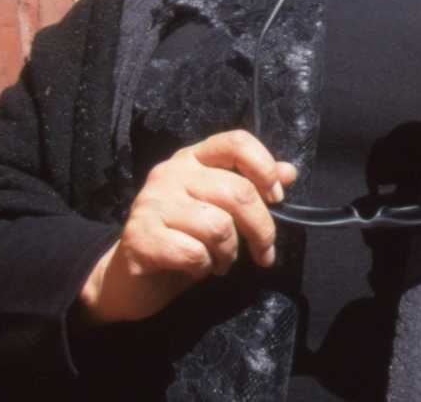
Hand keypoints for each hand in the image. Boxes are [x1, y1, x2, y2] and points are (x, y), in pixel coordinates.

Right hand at [78, 130, 296, 324]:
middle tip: (264, 252)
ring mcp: (152, 202)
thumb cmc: (183, 236)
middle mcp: (171, 173)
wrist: (130, 276)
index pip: (236, 142)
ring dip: (229, 253)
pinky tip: (197, 268)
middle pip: (237, 192)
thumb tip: (290, 172)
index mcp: (193, 158)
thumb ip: (253, 187)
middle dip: (262, 229)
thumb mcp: (221, 208)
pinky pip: (194, 252)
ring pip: (218, 226)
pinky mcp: (140, 236)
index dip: (265, 167)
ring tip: (221, 260)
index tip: (276, 198)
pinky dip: (204, 267)